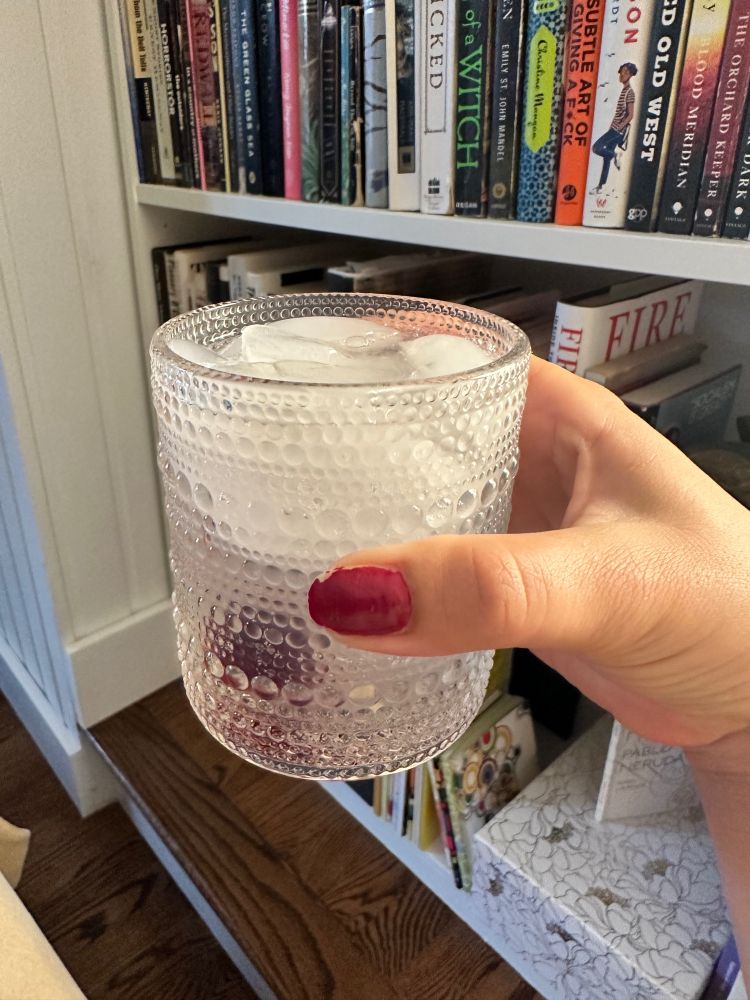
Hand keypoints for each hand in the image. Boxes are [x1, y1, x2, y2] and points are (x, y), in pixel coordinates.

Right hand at [308, 356, 749, 748]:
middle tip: (255, 457)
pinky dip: (386, 576)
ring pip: (416, 498)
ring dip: (356, 509)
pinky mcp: (509, 586)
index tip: (286, 366)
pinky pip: (430, 565)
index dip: (367, 349)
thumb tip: (351, 594)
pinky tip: (343, 598)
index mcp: (558, 414)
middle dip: (339, 435)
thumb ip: (490, 587)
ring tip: (272, 523)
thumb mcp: (609, 581)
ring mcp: (516, 523)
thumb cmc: (730, 610)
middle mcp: (530, 457)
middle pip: (413, 425)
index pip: (446, 351)